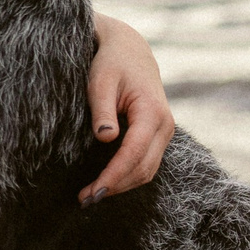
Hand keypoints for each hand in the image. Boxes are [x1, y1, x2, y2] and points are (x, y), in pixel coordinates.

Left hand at [81, 13, 173, 204]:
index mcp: (153, 111)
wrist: (130, 50)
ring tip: (90, 195)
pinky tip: (105, 182)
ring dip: (121, 186)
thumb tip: (105, 139)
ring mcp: (164, 132)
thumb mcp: (100, 81)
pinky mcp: (156, 136)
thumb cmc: (111, 63)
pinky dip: (127, 177)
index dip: (114, 175)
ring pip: (147, 171)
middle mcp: (165, 125)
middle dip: (116, 187)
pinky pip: (146, 163)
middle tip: (85, 199)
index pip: (134, 153)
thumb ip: (102, 110)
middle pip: (144, 168)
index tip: (93, 191)